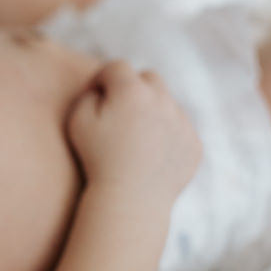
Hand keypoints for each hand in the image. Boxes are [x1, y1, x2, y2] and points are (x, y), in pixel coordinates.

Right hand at [64, 61, 201, 201]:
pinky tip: (150, 154)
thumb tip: (102, 87)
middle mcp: (162, 100)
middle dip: (133, 88)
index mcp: (131, 90)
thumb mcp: (77, 121)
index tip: (94, 93)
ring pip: (168, 104)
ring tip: (134, 135)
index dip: (102, 78)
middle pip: (149, 79)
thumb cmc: (96, 160)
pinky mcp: (193, 144)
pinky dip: (168, 136)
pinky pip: (180, 130)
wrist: (129, 202)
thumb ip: (87, 94)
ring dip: (153, 111)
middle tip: (119, 109)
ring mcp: (182, 122)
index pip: (116, 68)